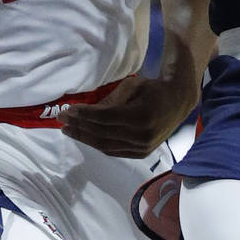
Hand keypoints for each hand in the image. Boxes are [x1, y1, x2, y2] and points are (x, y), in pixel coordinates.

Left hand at [59, 75, 194, 157]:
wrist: (177, 103)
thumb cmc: (153, 89)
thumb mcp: (133, 86)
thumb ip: (111, 99)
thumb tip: (86, 111)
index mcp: (140, 116)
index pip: (104, 118)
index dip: (83, 115)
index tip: (67, 110)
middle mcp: (140, 135)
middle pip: (101, 133)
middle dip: (79, 127)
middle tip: (62, 120)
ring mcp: (141, 147)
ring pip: (105, 145)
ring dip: (84, 138)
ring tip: (68, 130)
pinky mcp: (140, 153)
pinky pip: (113, 151)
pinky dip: (97, 144)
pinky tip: (85, 136)